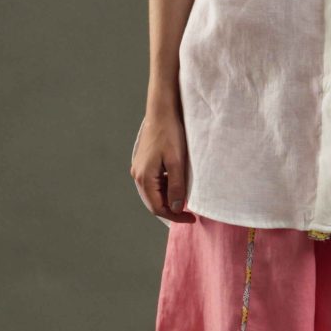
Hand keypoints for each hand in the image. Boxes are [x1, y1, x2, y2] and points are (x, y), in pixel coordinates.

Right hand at [130, 107, 196, 221]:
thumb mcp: (177, 162)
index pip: (158, 207)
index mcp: (144, 178)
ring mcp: (139, 169)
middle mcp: (138, 175)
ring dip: (168, 199)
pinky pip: (154, 183)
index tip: (192, 218)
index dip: (175, 216)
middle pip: (154, 202)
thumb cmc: (170, 134)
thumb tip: (176, 208)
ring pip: (154, 193)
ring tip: (186, 200)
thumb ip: (176, 187)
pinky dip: (166, 188)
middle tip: (190, 213)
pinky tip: (178, 185)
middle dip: (172, 210)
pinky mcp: (144, 163)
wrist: (162, 112)